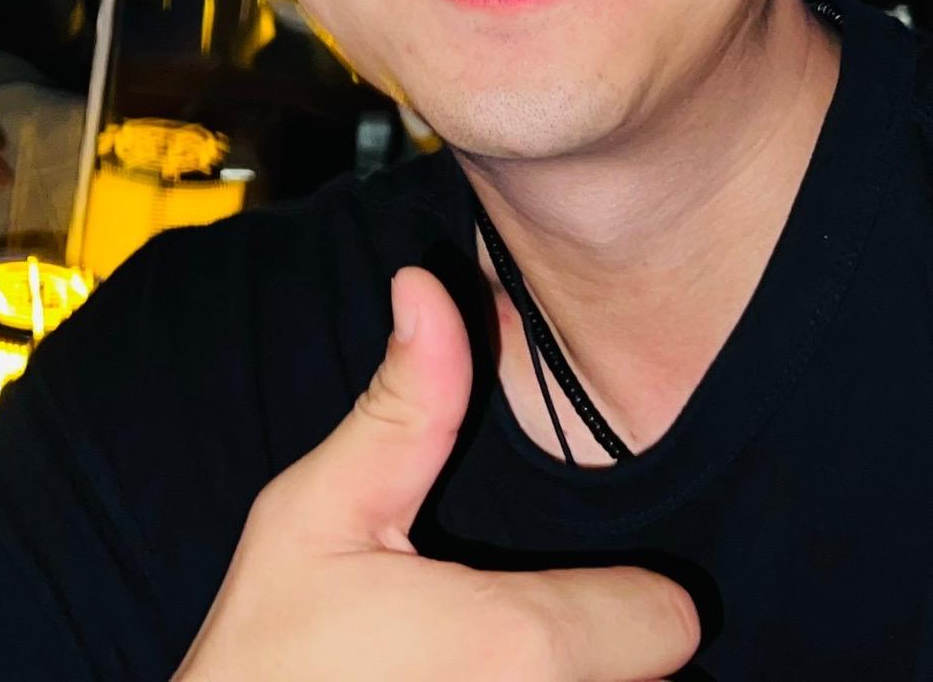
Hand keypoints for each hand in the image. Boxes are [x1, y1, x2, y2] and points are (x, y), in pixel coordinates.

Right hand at [174, 269, 698, 681]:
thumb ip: (403, 409)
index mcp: (519, 647)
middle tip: (508, 638)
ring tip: (481, 670)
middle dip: (603, 654)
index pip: (670, 619)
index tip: (559, 588)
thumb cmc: (262, 657)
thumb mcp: (314, 515)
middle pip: (656, 680)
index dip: (623, 595)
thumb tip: (427, 290)